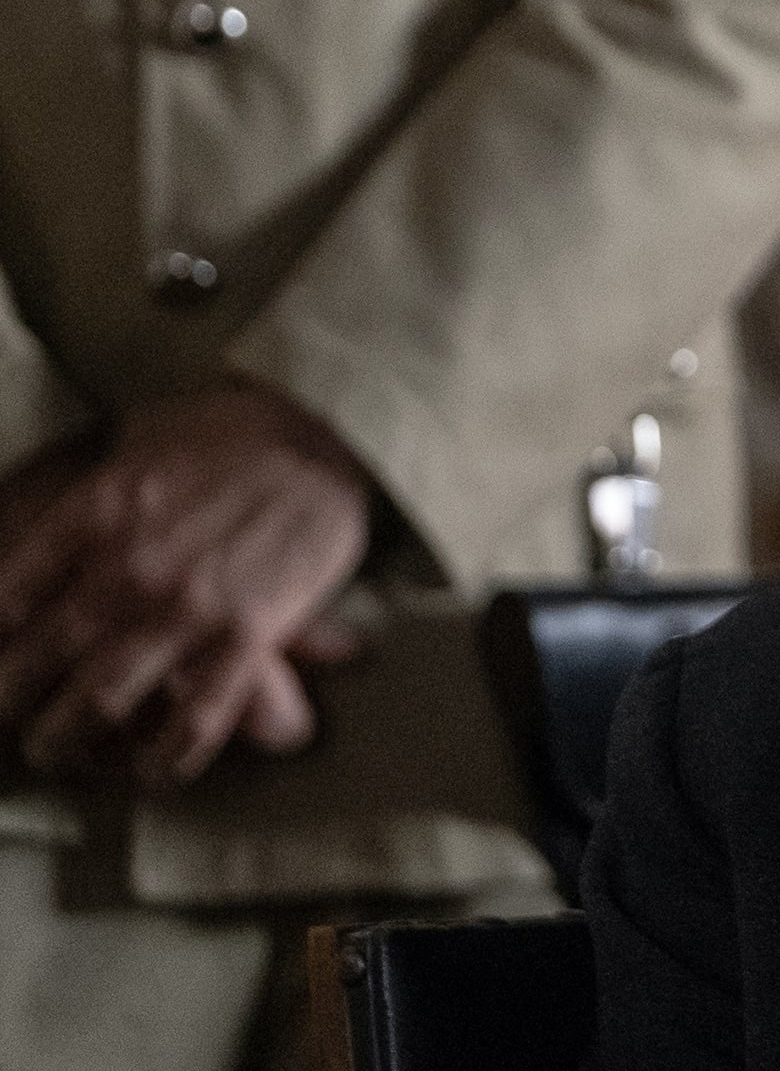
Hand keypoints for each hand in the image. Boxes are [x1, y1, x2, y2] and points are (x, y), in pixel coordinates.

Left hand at [0, 384, 370, 781]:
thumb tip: (40, 493)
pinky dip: (165, 757)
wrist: (329, 433)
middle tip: (8, 716)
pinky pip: (196, 719)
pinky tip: (149, 771)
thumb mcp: (137, 436)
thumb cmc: (232, 427)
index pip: (6, 598)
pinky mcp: (249, 636)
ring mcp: (187, 609)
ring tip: (57, 750)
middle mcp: (126, 569)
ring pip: (101, 702)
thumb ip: (90, 483)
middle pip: (35, 662)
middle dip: (8, 702)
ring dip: (67, 739)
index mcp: (92, 515)